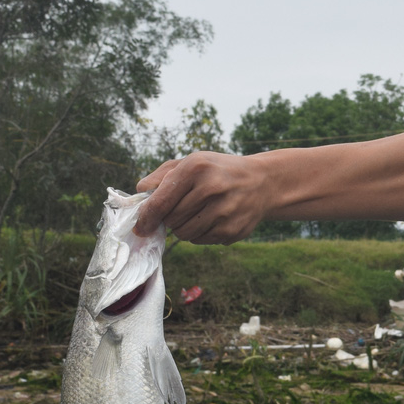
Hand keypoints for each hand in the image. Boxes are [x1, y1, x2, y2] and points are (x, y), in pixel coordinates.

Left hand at [135, 152, 271, 242]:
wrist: (263, 183)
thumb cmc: (219, 171)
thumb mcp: (193, 162)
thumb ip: (163, 175)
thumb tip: (140, 191)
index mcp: (196, 168)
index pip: (161, 201)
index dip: (146, 217)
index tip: (140, 227)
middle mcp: (211, 188)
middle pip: (170, 220)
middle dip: (169, 218)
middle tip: (181, 209)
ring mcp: (224, 211)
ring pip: (184, 234)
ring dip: (183, 228)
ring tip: (197, 213)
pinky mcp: (232, 230)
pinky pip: (200, 240)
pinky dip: (199, 233)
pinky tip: (212, 219)